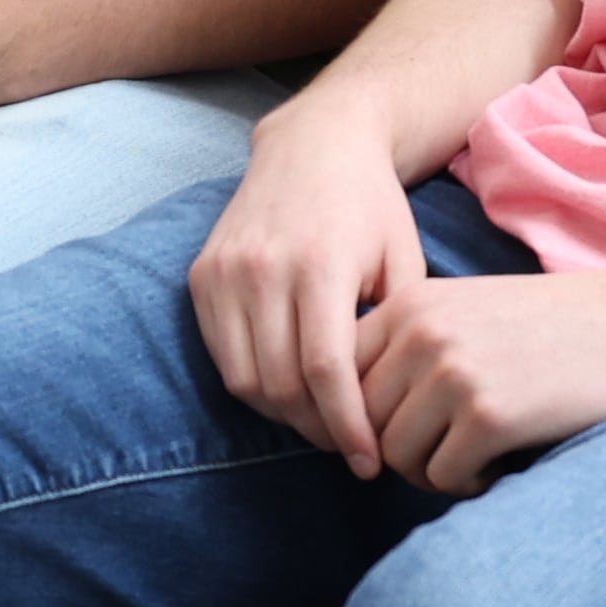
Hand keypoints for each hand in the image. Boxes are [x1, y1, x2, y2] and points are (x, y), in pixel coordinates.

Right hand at [191, 108, 434, 470]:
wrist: (315, 144)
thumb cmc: (372, 206)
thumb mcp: (404, 261)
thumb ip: (393, 332)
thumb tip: (391, 408)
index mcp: (320, 265)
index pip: (326, 372)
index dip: (347, 428)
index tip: (369, 462)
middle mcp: (263, 269)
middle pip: (282, 384)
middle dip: (318, 430)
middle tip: (348, 448)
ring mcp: (224, 271)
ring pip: (244, 378)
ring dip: (282, 413)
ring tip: (319, 422)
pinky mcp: (201, 274)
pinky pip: (220, 353)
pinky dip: (251, 382)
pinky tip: (286, 387)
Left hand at [353, 262, 605, 495]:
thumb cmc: (547, 328)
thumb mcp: (462, 314)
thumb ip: (405, 350)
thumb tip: (346, 422)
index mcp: (408, 305)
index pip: (338, 376)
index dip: (357, 416)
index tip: (391, 434)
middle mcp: (422, 334)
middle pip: (362, 423)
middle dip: (396, 450)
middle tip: (442, 453)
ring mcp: (454, 374)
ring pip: (395, 455)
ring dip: (429, 471)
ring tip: (469, 459)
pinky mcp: (490, 416)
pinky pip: (443, 476)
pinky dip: (467, 484)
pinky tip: (498, 467)